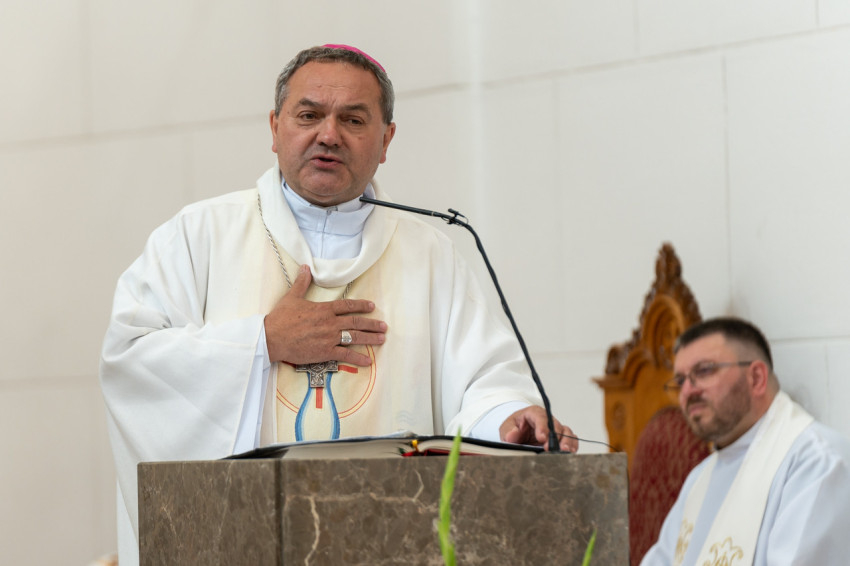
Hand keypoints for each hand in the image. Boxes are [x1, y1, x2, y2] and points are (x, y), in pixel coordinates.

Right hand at [264, 265, 386, 365]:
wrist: (272, 337)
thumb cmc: (280, 318)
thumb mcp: (292, 297)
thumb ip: (302, 283)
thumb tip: (306, 267)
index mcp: (324, 309)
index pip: (347, 305)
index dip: (361, 305)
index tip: (372, 306)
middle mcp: (330, 323)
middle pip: (356, 322)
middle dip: (372, 324)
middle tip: (384, 326)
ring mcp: (329, 338)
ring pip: (355, 337)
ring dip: (370, 338)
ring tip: (381, 339)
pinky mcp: (325, 352)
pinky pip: (345, 355)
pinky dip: (358, 358)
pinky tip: (369, 360)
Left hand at [499, 406, 578, 452]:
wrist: (518, 432)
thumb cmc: (514, 427)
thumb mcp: (506, 427)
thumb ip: (508, 431)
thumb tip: (512, 434)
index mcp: (533, 413)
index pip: (540, 417)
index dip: (543, 427)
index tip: (542, 437)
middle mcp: (547, 419)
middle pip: (555, 425)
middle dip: (555, 437)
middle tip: (552, 448)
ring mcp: (554, 428)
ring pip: (565, 431)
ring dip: (567, 441)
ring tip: (565, 451)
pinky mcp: (560, 438)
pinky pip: (570, 439)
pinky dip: (572, 445)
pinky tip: (570, 452)